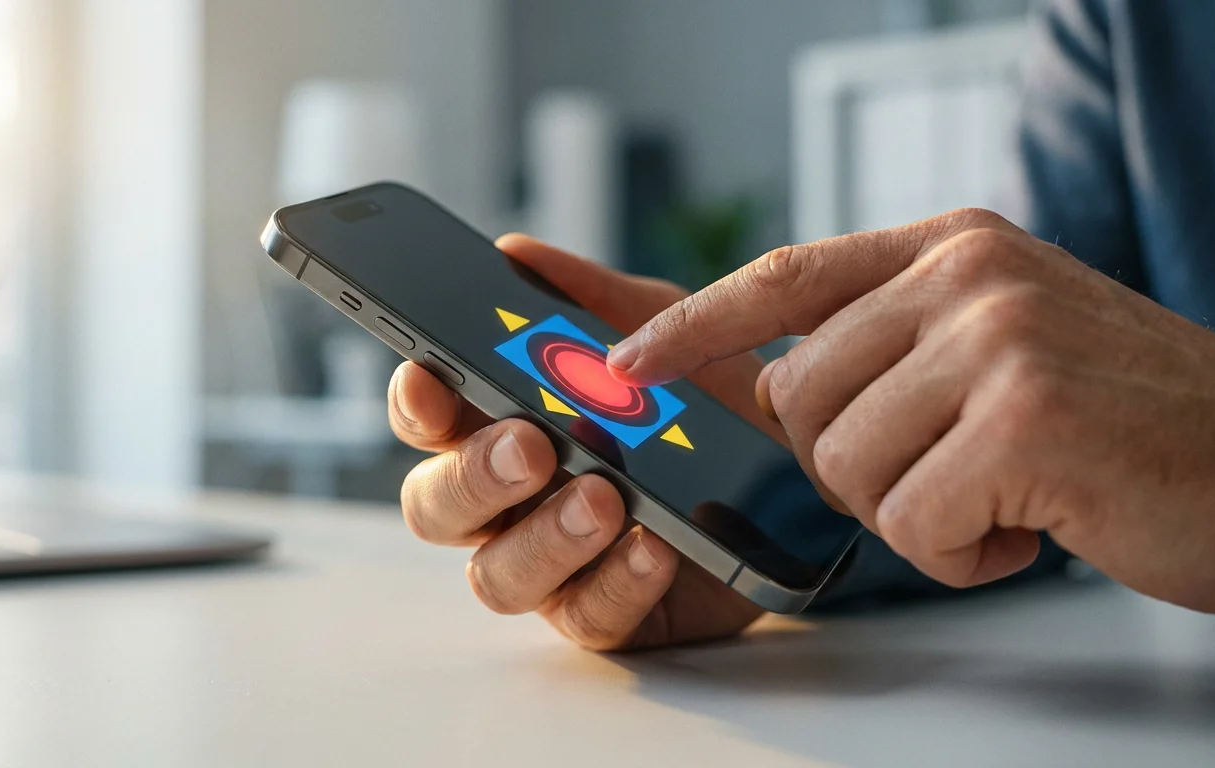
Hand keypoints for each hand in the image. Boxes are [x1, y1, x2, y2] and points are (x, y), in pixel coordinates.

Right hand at [391, 234, 768, 649]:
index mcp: (503, 422)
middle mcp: (511, 500)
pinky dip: (617, 579)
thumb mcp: (659, 328)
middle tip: (532, 445)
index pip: (428, 419)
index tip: (433, 382)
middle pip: (437, 505)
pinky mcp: (610, 613)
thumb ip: (589, 297)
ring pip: (498, 575)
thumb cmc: (708, 395)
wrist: (798, 466)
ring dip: (545, 536)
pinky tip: (655, 543)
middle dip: (475, 476)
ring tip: (606, 497)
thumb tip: (515, 253)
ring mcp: (555, 562)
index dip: (416, 403)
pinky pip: (587, 616)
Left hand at [607, 209, 1214, 615]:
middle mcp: (969, 275)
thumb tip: (777, 382)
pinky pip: (910, 522)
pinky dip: (960, 554)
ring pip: (846, 466)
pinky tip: (1033, 526)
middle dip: (857, 468)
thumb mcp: (1008, 344)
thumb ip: (896, 345)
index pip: (786, 276)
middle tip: (955, 475)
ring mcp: (996, 340)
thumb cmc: (1134, 417)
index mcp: (955, 247)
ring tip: (1008, 497)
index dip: (693, 323)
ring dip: (917, 513)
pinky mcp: (1022, 420)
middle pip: (804, 401)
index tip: (625, 362)